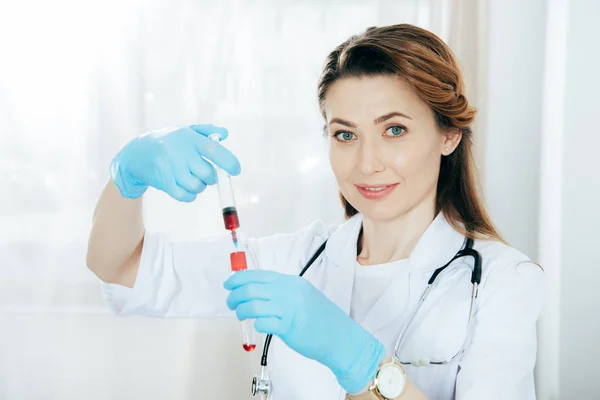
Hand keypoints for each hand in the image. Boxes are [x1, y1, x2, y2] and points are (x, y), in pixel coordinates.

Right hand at [110, 124, 240, 200]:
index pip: (214, 150)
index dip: (229, 162)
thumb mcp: (186, 131)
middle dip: (211, 177)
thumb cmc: (169, 141)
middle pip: (207, 173)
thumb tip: (225, 134)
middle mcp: (180, 152)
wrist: (138, 153)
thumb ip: (207, 131)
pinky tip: (186, 187)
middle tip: (205, 173)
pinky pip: (186, 196)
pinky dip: (190, 195)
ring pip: (198, 186)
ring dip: (200, 186)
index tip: (236, 170)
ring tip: (192, 178)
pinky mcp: (164, 182)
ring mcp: (171, 168)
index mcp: (189, 138)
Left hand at [224, 270, 385, 393]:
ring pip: (253, 305)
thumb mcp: (302, 295)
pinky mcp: (288, 327)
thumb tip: (256, 291)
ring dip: (241, 310)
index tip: (229, 284)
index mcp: (291, 282)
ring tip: (240, 315)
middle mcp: (288, 292)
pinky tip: (257, 326)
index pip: (257, 275)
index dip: (238, 278)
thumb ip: (282, 291)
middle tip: (230, 302)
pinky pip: (263, 323)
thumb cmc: (321, 318)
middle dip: (234, 295)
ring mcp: (288, 309)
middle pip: (250, 289)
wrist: (340, 337)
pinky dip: (256, 324)